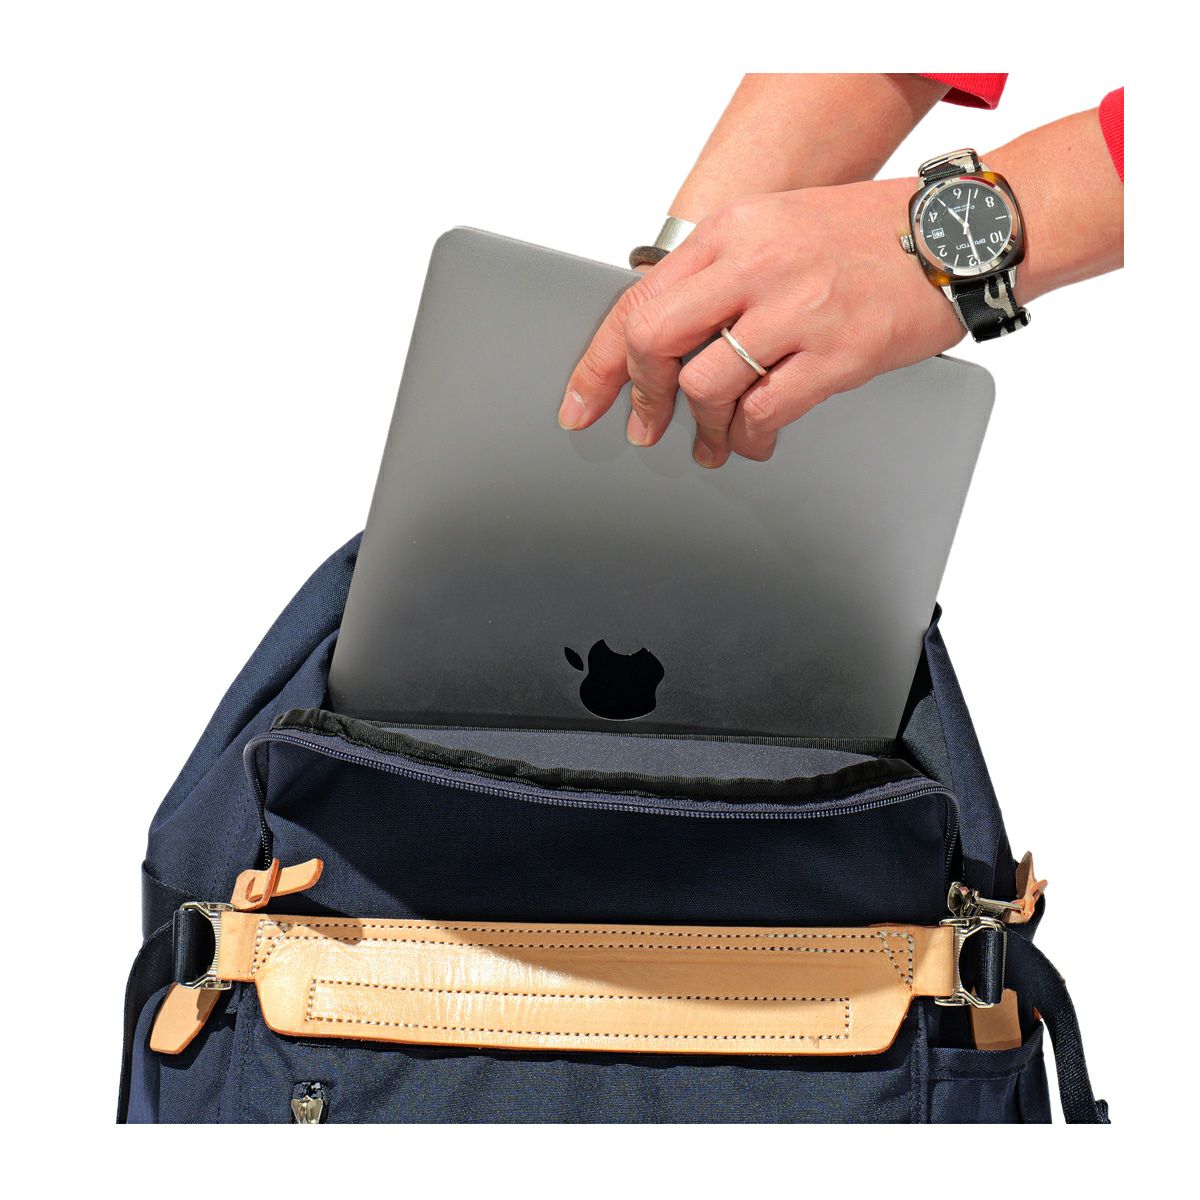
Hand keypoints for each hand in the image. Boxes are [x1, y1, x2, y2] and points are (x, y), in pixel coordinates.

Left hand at [559, 178, 964, 465]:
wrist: (961, 230)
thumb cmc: (869, 232)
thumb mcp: (776, 227)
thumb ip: (719, 276)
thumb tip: (665, 340)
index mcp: (732, 229)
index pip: (638, 299)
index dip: (600, 362)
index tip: (582, 402)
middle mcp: (757, 262)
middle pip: (656, 340)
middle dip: (642, 395)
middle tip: (644, 426)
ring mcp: (799, 308)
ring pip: (707, 385)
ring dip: (701, 426)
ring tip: (712, 441)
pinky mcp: (838, 353)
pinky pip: (765, 412)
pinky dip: (748, 437)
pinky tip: (752, 440)